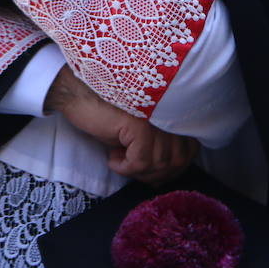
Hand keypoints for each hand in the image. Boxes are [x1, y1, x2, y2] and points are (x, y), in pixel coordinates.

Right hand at [44, 65, 197, 183]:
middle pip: (178, 160)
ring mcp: (156, 117)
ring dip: (138, 171)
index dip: (173, 168)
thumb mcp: (139, 130)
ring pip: (160, 163)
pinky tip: (112, 158)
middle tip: (133, 168)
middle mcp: (170, 111)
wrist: (77, 91)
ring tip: (120, 160)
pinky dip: (125, 167)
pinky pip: (141, 161)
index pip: (191, 149)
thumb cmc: (107, 110)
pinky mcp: (139, 124)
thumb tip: (165, 176)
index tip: (151, 171)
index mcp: (174, 110)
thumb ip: (159, 145)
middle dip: (155, 174)